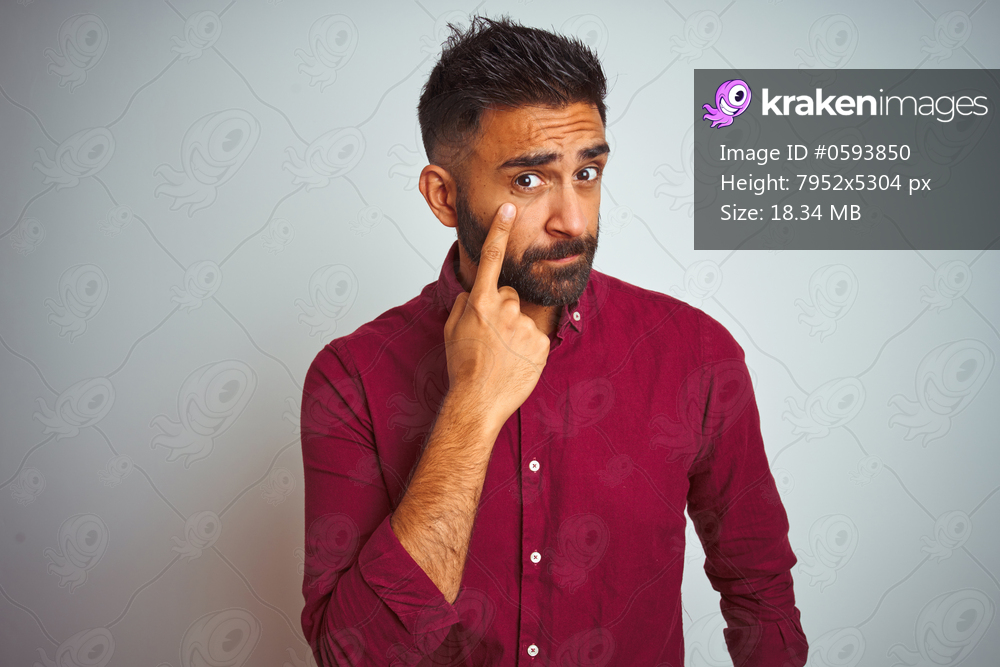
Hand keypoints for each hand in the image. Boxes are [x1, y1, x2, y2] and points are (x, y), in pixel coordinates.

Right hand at [443, 203, 549, 427]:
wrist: (478, 402)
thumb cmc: (463, 368)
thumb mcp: (453, 332)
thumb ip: (462, 305)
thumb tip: (471, 294)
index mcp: (479, 303)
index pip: (490, 258)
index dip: (498, 231)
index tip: (506, 209)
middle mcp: (503, 309)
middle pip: (508, 296)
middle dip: (502, 311)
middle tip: (491, 340)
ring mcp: (523, 325)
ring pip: (522, 317)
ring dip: (514, 332)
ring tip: (502, 356)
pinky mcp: (541, 343)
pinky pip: (535, 336)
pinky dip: (528, 348)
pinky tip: (515, 363)